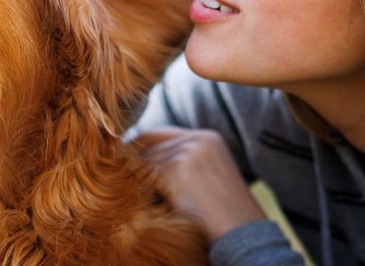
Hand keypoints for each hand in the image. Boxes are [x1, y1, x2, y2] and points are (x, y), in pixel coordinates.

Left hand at [134, 126, 264, 241]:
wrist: (241, 231)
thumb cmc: (224, 211)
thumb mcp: (209, 174)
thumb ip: (184, 159)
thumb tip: (141, 157)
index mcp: (209, 137)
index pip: (161, 133)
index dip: (141, 146)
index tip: (125, 159)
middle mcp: (199, 139)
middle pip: (151, 144)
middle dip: (137, 163)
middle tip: (124, 177)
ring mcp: (188, 151)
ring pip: (147, 160)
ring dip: (139, 177)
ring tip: (139, 192)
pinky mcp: (177, 168)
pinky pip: (147, 174)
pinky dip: (142, 187)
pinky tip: (145, 199)